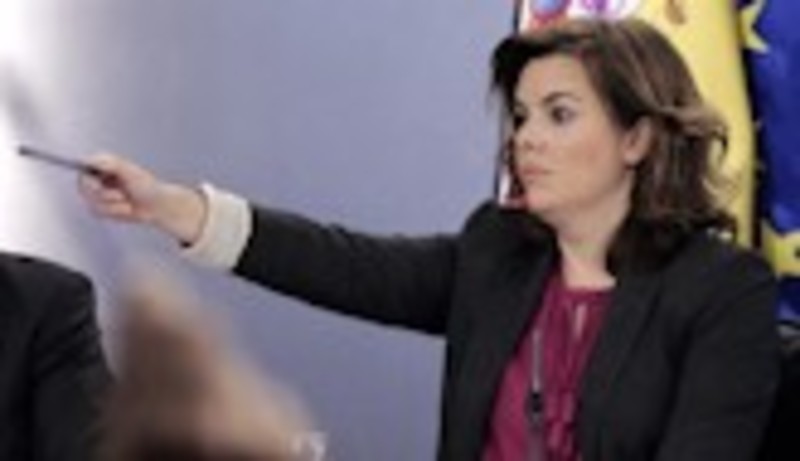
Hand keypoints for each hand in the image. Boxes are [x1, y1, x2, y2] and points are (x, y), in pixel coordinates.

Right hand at [79, 153, 206, 244]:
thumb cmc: (147, 187)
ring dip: (112, 205)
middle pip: (84, 187)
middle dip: (103, 194)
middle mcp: (98, 178)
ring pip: (92, 202)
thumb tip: (91, 160)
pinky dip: (114, 212)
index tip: (98, 184)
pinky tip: (126, 209)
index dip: (86, 176)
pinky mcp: (102, 208)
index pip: (83, 167)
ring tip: (127, 203)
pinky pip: (98, 212)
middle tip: (120, 195)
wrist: (157, 206)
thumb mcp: (130, 172)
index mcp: (104, 166)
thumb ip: (111, 163)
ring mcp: (99, 194)